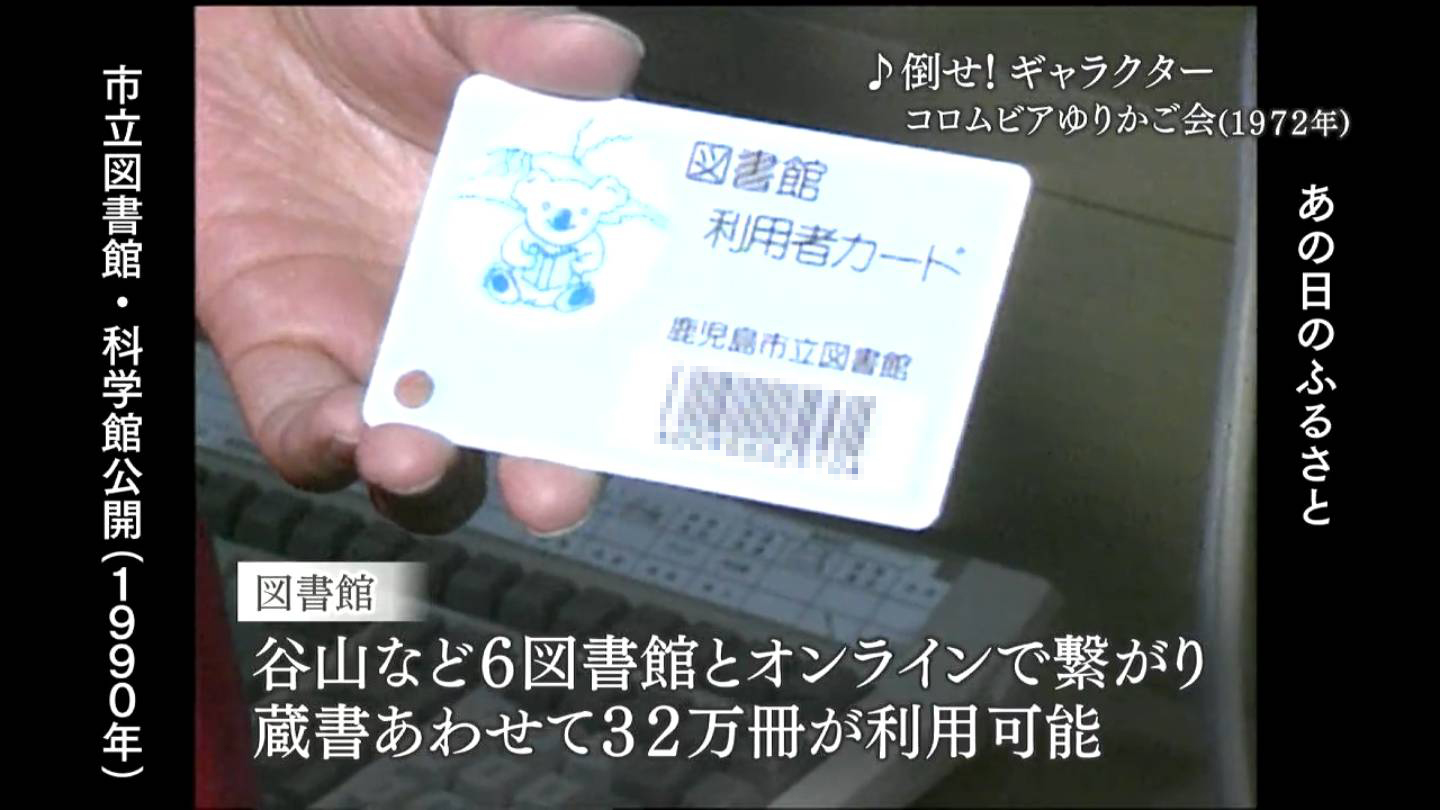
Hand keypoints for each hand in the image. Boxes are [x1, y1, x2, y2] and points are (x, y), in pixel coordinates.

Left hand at [196, 7, 643, 533]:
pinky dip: (320, 440)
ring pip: (419, 455)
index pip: (606, 344)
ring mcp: (377, 345)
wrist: (229, 30)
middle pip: (525, 432)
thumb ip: (519, 47)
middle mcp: (467, 321)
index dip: (638, 389)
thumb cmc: (355, 29)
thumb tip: (599, 60)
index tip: (666, 402)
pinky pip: (299, 423)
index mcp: (536, 251)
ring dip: (427, 474)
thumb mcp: (447, 26)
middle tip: (556, 486)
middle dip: (546, 474)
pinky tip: (343, 423)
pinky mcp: (281, 348)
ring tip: (421, 453)